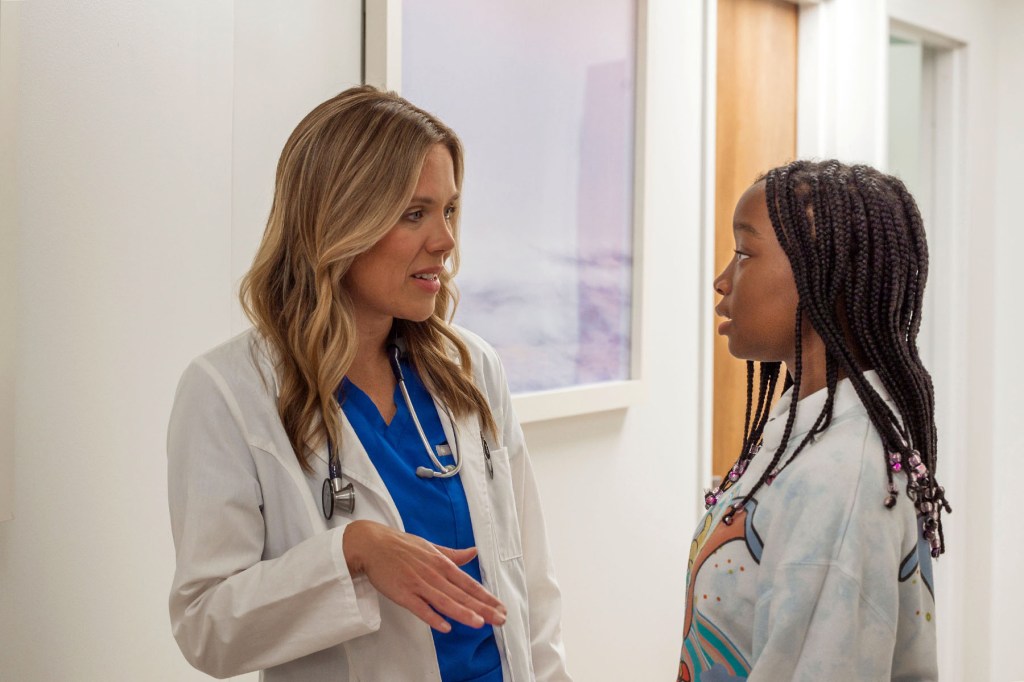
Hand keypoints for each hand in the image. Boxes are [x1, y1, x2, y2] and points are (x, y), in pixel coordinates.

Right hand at [342, 520, 506, 632]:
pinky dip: (432, 617)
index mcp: (442, 563)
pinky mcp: (402, 593)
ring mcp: (418, 584)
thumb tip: (474, 552)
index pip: (469, 583)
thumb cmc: (402, 546)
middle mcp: (434, 574)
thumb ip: (453, 554)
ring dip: (462, 613)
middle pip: (461, 594)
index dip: (486, 596)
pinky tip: (445, 626)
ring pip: (444, 601)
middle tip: (500, 619)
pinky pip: (420, 607)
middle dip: (483, 608)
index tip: (500, 606)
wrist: (372, 545)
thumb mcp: (431, 547)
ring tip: (480, 623)